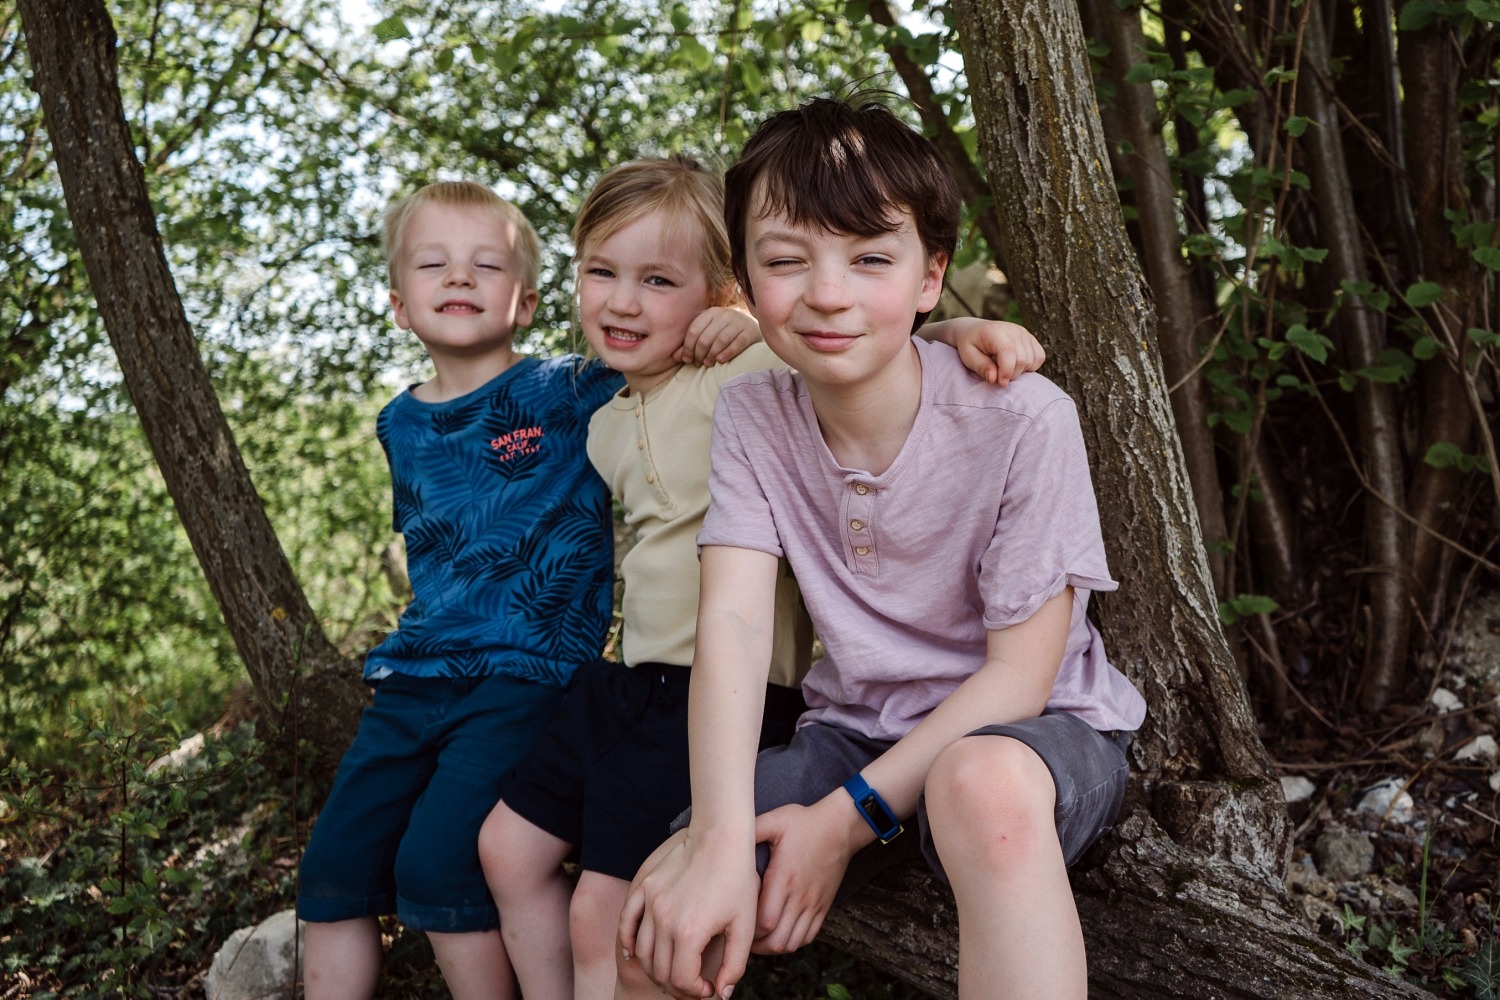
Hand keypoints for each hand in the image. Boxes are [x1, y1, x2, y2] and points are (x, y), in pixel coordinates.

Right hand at [619, 828, 759, 999]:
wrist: (721, 836)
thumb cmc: (738, 880)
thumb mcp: (745, 926)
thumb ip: (734, 965)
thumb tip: (721, 995)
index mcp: (690, 933)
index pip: (682, 981)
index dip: (696, 993)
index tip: (709, 989)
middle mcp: (664, 921)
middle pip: (660, 971)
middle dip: (677, 987)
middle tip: (693, 985)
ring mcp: (650, 904)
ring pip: (642, 953)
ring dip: (655, 970)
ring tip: (673, 970)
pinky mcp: (644, 889)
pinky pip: (626, 924)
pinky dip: (628, 944)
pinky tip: (634, 954)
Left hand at [676, 307, 759, 365]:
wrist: (751, 329)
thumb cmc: (724, 334)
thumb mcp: (707, 335)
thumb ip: (691, 345)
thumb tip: (676, 357)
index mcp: (710, 313)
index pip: (694, 330)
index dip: (688, 347)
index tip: (687, 359)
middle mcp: (724, 314)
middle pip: (706, 337)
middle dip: (699, 353)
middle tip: (699, 363)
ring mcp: (738, 322)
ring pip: (720, 340)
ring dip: (712, 355)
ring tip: (708, 364)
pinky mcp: (750, 331)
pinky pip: (737, 343)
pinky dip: (728, 353)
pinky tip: (720, 361)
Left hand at [750, 796, 866, 953]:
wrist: (841, 827)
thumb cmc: (805, 822)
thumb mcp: (775, 820)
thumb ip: (751, 830)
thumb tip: (727, 836)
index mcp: (783, 878)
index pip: (764, 922)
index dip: (747, 931)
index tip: (735, 924)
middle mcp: (799, 896)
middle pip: (777, 940)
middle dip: (756, 945)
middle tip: (742, 937)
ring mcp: (813, 904)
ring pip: (792, 943)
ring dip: (773, 946)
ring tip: (758, 939)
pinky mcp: (823, 907)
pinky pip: (808, 937)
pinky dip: (792, 942)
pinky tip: (780, 933)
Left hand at [950, 318, 1045, 385]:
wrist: (975, 331)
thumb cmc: (970, 345)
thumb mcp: (968, 357)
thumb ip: (981, 367)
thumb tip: (994, 379)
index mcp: (995, 331)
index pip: (1008, 351)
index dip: (1006, 370)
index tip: (1000, 383)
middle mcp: (1013, 329)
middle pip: (1022, 359)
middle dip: (1011, 374)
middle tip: (998, 376)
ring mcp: (1024, 333)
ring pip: (1031, 360)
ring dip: (1020, 372)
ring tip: (1004, 369)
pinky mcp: (1031, 338)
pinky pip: (1040, 357)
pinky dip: (1031, 366)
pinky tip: (1017, 366)